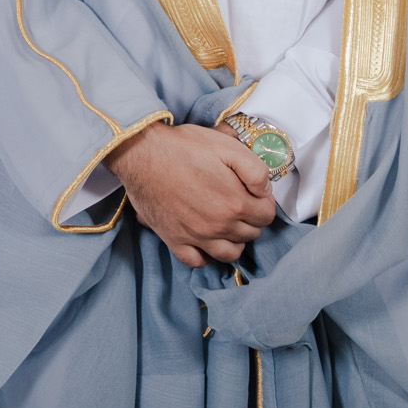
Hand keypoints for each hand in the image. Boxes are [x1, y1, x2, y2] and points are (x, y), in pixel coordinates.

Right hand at [104, 121, 275, 267]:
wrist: (140, 152)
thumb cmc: (182, 147)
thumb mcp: (227, 146)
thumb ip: (255, 170)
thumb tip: (265, 190)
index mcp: (235, 203)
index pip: (267, 216)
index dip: (264, 203)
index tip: (255, 194)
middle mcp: (218, 226)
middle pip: (250, 235)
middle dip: (250, 220)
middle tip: (239, 203)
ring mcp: (196, 236)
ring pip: (229, 253)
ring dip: (233, 240)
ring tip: (226, 224)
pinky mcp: (174, 239)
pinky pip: (196, 261)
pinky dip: (205, 256)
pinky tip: (204, 241)